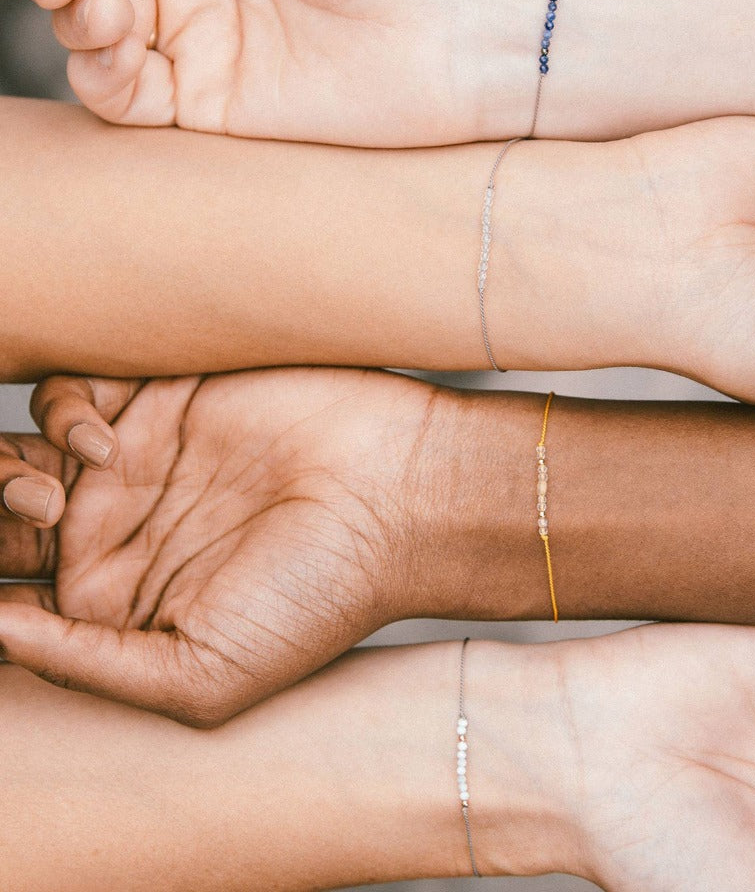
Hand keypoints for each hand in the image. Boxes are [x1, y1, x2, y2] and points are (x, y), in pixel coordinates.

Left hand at [0, 367, 450, 725]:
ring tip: (56, 496)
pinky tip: (102, 443)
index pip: (7, 594)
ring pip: (20, 450)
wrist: (400, 495)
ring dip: (3, 469)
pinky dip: (63, 412)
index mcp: (120, 602)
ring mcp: (140, 459)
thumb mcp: (202, 678)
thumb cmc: (323, 597)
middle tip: (13, 522)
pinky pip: (72, 392)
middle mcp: (120, 528)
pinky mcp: (165, 396)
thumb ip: (87, 668)